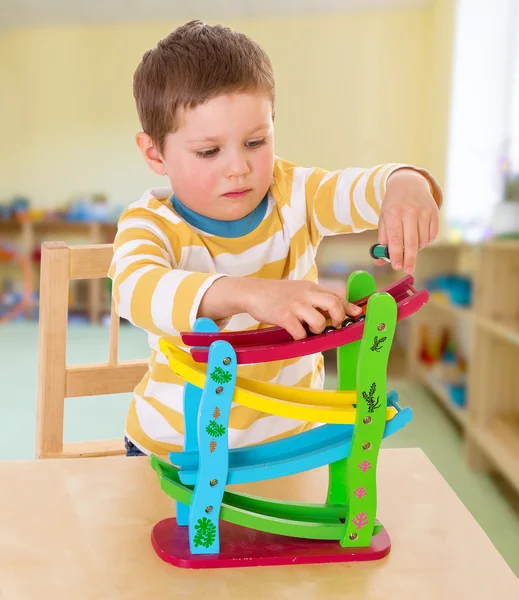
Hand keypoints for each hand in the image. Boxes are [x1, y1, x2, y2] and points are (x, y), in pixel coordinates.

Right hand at [243, 279, 361, 339]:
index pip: (337, 296)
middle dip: (338, 318)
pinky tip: (295, 333)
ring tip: (308, 329)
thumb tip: (339, 309)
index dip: (349, 307)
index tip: (357, 315)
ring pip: (319, 322)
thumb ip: (317, 298)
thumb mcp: (300, 290)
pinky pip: (300, 332)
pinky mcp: (284, 316)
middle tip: (333, 325)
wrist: (253, 292)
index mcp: (312, 288)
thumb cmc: (278, 294)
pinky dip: (300, 337)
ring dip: (317, 330)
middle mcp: (306, 294)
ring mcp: (295, 305)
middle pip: (334, 305)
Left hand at [376, 168, 439, 273]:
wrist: (408, 184)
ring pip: (422, 240)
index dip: (396, 255)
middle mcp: (409, 212)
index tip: (397, 267)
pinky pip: (431, 235)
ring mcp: (424, 211)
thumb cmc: (393, 206)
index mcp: (393, 213)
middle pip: (411, 242)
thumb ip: (383, 240)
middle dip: (409, 259)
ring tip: (409, 245)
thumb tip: (380, 262)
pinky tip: (419, 237)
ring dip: (416, 249)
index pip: (395, 239)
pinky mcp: (434, 212)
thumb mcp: (384, 219)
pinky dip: (425, 241)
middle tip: (407, 270)